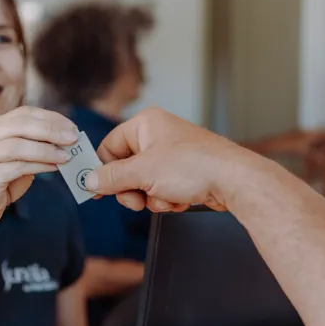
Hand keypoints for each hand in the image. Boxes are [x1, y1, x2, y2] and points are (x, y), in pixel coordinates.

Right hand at [0, 106, 78, 226]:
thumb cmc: (4, 180)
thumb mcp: (21, 156)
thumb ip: (37, 143)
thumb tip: (68, 137)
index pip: (24, 113)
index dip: (50, 117)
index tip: (72, 126)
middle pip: (20, 125)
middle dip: (50, 130)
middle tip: (73, 138)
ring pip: (17, 146)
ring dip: (46, 150)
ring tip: (66, 156)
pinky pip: (16, 167)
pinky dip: (39, 165)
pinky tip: (55, 167)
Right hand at [85, 107, 259, 212]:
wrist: (234, 181)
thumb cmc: (194, 166)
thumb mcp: (144, 172)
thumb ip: (112, 177)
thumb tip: (90, 180)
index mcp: (145, 124)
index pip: (109, 146)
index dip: (102, 170)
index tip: (95, 190)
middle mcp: (158, 136)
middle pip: (125, 168)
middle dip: (132, 189)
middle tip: (137, 201)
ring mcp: (171, 155)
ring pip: (143, 183)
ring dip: (151, 197)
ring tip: (167, 197)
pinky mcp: (183, 172)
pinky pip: (161, 189)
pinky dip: (167, 198)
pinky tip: (181, 199)